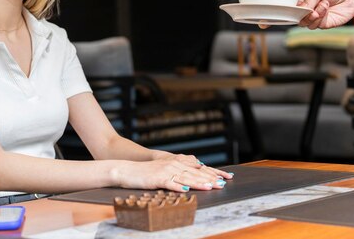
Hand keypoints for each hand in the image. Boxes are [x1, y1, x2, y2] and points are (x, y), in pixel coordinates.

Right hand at [111, 156, 232, 192]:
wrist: (127, 170)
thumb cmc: (146, 173)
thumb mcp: (165, 169)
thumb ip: (179, 170)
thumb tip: (195, 171)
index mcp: (177, 163)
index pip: (198, 168)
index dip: (213, 172)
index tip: (226, 177)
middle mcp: (173, 165)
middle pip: (195, 172)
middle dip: (210, 178)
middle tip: (223, 183)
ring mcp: (166, 171)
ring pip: (185, 178)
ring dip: (199, 182)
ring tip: (210, 187)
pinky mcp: (157, 179)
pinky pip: (170, 183)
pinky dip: (178, 186)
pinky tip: (186, 190)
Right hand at [298, 0, 353, 28]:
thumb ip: (309, 0)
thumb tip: (301, 10)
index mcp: (304, 1)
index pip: (293, 9)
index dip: (293, 10)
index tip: (298, 8)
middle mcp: (309, 11)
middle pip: (298, 19)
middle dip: (304, 14)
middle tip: (311, 9)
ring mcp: (316, 18)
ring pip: (307, 23)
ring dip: (314, 15)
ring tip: (324, 4)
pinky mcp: (325, 24)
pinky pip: (317, 25)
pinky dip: (321, 17)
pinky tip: (326, 8)